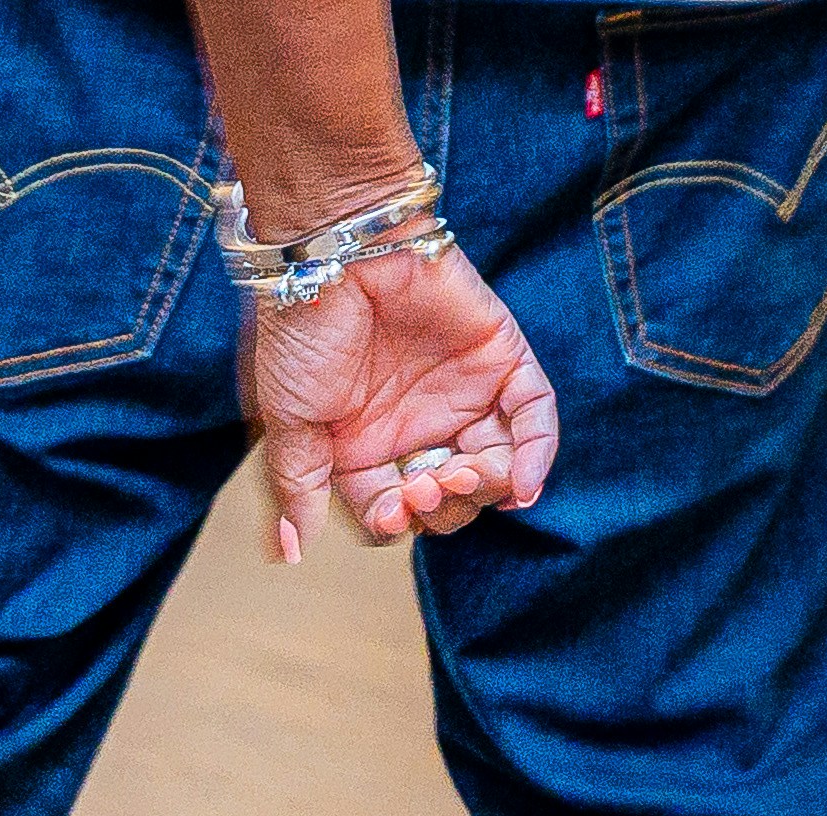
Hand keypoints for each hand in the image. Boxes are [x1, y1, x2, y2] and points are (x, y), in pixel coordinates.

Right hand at [242, 243, 559, 562]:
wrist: (337, 252)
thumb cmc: (302, 333)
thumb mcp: (289, 422)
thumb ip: (298, 486)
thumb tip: (290, 551)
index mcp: (362, 448)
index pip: (393, 510)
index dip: (397, 521)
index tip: (391, 510)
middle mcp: (414, 427)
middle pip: (447, 498)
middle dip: (441, 506)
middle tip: (424, 485)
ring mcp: (462, 394)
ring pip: (494, 465)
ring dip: (483, 488)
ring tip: (460, 476)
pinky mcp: (501, 359)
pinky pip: (534, 416)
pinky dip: (537, 453)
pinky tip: (523, 484)